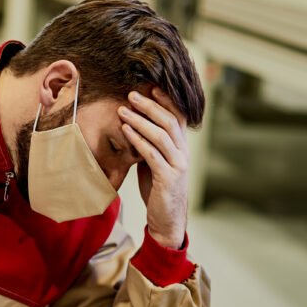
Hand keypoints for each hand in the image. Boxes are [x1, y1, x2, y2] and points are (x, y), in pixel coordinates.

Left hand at [118, 87, 188, 248]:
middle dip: (150, 106)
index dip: (166, 101)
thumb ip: (150, 145)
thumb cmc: (158, 189)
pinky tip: (126, 130)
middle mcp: (183, 153)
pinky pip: (152, 154)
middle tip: (131, 94)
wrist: (167, 219)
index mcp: (182, 147)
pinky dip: (138, 140)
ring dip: (140, 120)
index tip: (150, 87)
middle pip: (169, 121)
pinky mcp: (168, 178)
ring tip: (123, 110)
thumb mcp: (155, 163)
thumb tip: (134, 125)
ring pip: (161, 135)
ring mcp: (178, 165)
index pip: (178, 117)